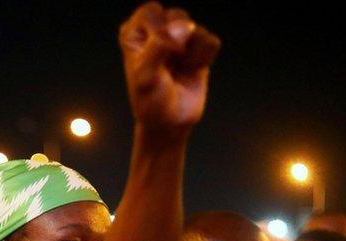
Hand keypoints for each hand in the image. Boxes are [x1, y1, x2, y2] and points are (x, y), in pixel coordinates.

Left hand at [119, 2, 219, 133]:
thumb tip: (184, 26)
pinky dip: (203, 59)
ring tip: (179, 70)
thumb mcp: (146, 77)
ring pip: (196, 28)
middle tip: (170, 64)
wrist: (170, 123)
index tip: (157, 54)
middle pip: (177, 15)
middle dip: (177, 42)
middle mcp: (155, 30)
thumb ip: (159, 48)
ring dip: (190, 54)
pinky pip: (211, 41)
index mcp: (134, 33)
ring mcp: (178, 37)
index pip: (151, 11)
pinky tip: (192, 71)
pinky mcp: (198, 47)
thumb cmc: (150, 101)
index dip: (159, 31)